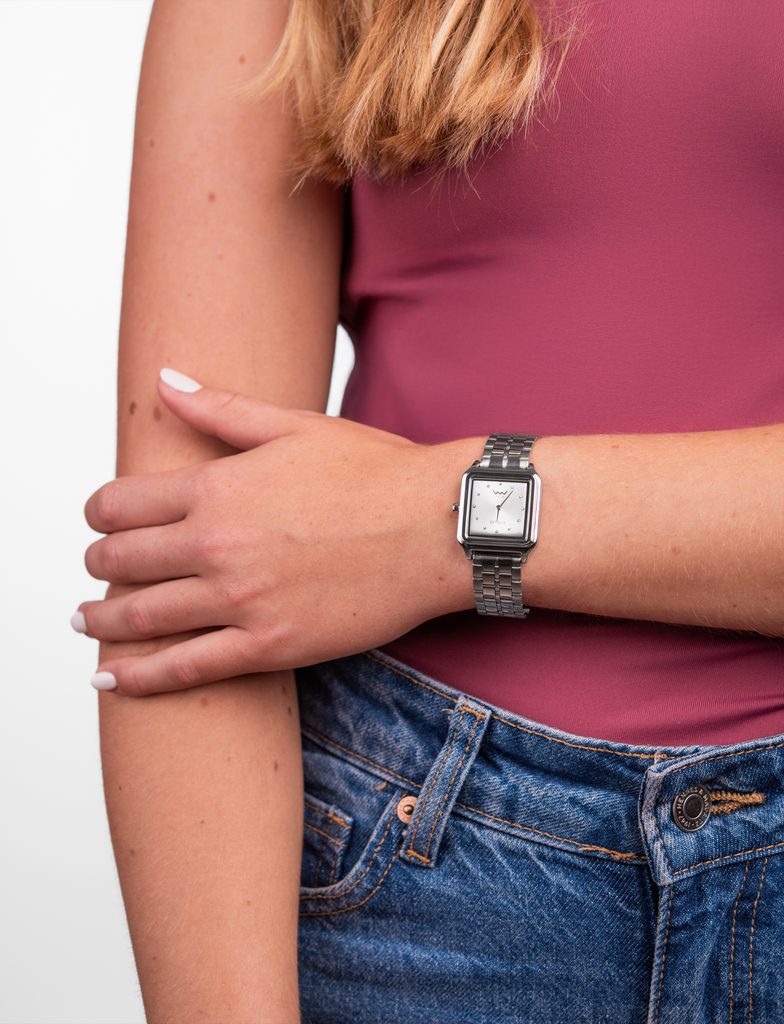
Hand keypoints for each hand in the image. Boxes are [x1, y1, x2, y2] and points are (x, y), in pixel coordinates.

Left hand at [76, 369, 473, 695]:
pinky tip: (110, 681)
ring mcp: (241, 600)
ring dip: (101, 621)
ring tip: (87, 622)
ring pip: (139, 618)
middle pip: (120, 560)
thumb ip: (221, 408)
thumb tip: (165, 379)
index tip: (99, 520)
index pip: (121, 503)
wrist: (440, 527)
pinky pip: (184, 670)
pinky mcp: (270, 645)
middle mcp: (218, 544)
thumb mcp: (296, 426)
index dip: (98, 513)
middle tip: (97, 569)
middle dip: (98, 564)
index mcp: (219, 487)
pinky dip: (137, 679)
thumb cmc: (379, 475)